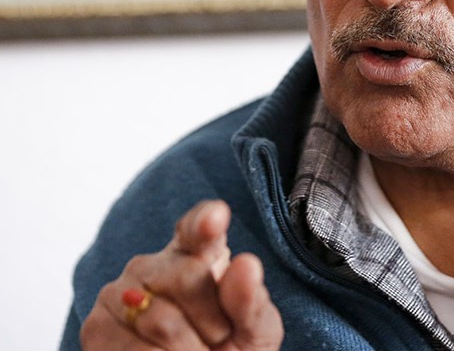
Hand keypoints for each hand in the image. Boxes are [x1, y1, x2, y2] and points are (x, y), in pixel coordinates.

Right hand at [80, 200, 283, 349]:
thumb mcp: (254, 331)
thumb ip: (250, 301)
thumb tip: (247, 264)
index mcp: (200, 251)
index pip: (198, 228)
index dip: (205, 222)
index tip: (215, 219)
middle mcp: (155, 263)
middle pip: (188, 277)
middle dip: (212, 323)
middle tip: (216, 340)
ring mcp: (121, 291)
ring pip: (161, 320)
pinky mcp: (96, 326)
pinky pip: (134, 349)